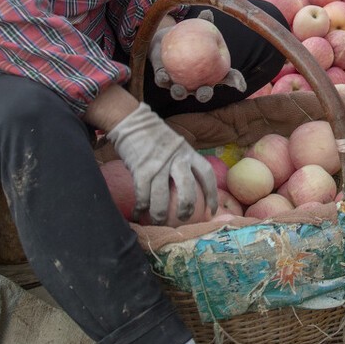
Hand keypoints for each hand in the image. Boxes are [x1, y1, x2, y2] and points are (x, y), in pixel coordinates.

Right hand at [106, 102, 217, 223]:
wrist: (132, 122)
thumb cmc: (155, 136)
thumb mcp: (177, 145)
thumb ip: (183, 162)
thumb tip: (188, 186)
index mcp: (188, 152)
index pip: (206, 174)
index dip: (212, 194)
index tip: (212, 211)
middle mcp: (176, 159)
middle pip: (187, 189)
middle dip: (187, 208)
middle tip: (184, 218)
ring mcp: (158, 165)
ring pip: (162, 197)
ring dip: (159, 214)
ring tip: (158, 221)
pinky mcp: (140, 170)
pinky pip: (143, 194)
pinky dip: (141, 206)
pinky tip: (139, 213)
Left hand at [149, 9, 246, 102]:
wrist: (166, 38)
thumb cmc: (189, 35)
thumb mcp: (199, 29)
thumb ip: (205, 23)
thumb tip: (208, 12)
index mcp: (211, 72)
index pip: (227, 78)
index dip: (235, 82)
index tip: (240, 85)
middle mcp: (196, 82)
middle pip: (203, 93)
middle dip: (204, 95)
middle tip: (204, 91)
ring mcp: (178, 83)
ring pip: (180, 93)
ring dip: (180, 93)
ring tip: (179, 89)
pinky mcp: (162, 79)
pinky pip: (162, 80)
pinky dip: (163, 79)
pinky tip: (163, 76)